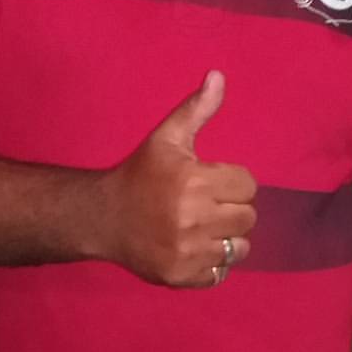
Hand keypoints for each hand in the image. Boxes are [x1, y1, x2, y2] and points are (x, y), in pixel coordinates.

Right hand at [91, 71, 256, 287]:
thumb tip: (219, 75)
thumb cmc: (140, 174)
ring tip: (204, 228)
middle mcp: (193, 217)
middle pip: (247, 217)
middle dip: (232, 209)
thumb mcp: (166, 138)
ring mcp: (187, 250)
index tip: (212, 182)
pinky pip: (221, 274)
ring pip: (239, 248)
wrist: (103, 218)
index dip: (233, 182)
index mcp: (194, 180)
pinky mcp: (181, 276)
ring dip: (227, 238)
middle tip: (208, 205)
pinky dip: (213, 264)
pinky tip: (195, 248)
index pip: (248, 185)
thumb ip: (196, 109)